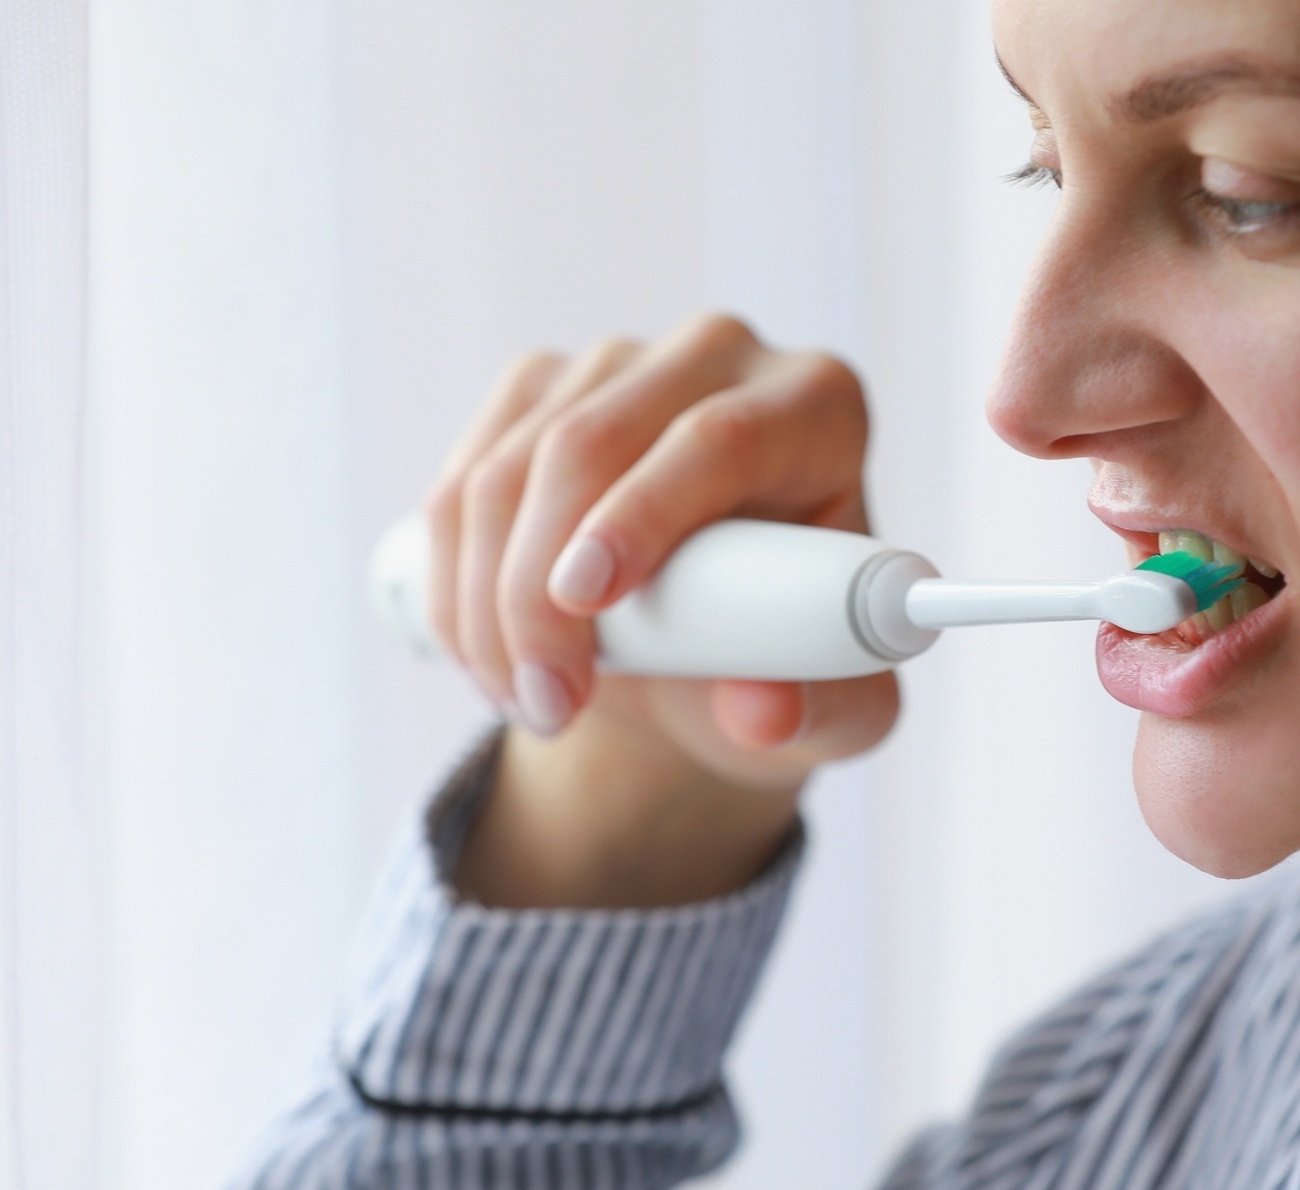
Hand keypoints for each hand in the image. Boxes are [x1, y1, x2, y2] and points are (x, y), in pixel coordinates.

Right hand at [427, 315, 898, 907]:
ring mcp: (619, 362)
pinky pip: (463, 480)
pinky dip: (455, 581)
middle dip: (540, 588)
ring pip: (508, 469)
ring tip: (524, 703)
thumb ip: (821, 714)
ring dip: (488, 602)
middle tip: (550, 706)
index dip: (641, 512)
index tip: (584, 598)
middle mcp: (719, 356)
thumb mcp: (836, 707)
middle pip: (590, 444)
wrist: (718, 645)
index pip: (718, 439)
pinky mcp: (539, 385)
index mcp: (819, 407)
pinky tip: (485, 659)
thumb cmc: (792, 658)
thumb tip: (761, 713)